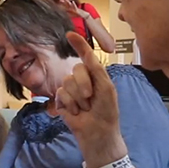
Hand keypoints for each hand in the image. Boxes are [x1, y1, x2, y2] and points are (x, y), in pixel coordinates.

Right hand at [55, 32, 126, 167]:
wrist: (97, 132)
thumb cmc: (107, 112)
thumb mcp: (106, 88)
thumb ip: (96, 69)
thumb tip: (87, 52)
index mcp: (95, 75)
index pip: (86, 56)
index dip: (79, 45)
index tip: (69, 35)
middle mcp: (82, 80)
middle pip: (76, 70)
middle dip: (83, 84)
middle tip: (90, 98)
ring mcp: (71, 90)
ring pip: (67, 82)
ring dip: (77, 97)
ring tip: (85, 108)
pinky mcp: (61, 100)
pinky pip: (61, 94)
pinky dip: (69, 103)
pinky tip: (76, 112)